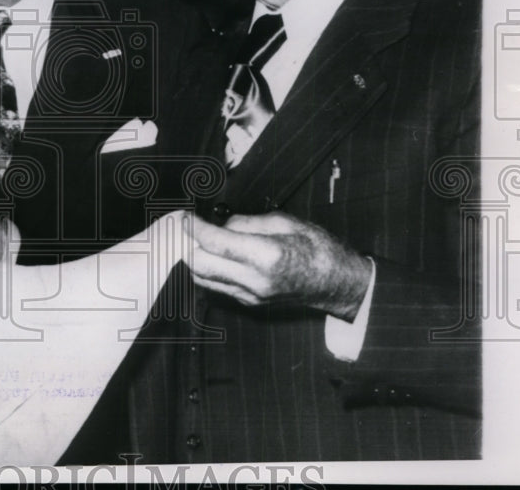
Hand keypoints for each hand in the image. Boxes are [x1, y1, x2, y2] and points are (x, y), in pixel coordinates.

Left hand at [188, 211, 371, 319]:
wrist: (337, 282)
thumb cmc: (317, 248)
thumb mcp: (285, 222)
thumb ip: (247, 222)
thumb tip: (221, 224)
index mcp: (265, 256)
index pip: (215, 243)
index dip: (194, 228)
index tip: (184, 217)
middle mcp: (254, 280)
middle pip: (201, 265)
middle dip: (185, 245)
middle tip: (183, 227)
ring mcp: (250, 295)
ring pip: (203, 279)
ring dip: (193, 259)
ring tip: (192, 239)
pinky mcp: (249, 302)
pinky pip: (217, 286)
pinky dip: (207, 270)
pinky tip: (210, 255)